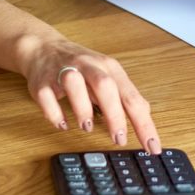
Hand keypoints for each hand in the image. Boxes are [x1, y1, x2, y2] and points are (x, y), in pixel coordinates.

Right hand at [19, 36, 161, 153]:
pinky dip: (55, 113)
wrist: (44, 47)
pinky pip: (47, 97)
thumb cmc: (80, 67)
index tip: (152, 147)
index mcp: (108, 67)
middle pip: (105, 86)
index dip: (143, 123)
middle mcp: (88, 66)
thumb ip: (124, 95)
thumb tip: (145, 115)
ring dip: (83, 108)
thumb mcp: (107, 75)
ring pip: (74, 85)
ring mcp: (63, 71)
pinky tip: (63, 124)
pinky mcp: (42, 81)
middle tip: (120, 139)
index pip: (131, 96)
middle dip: (115, 114)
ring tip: (87, 127)